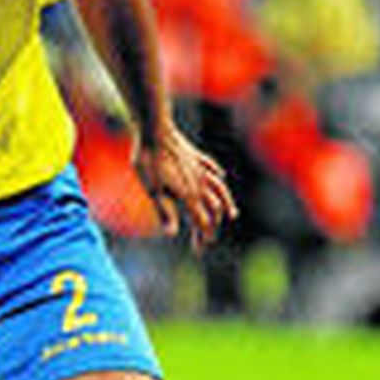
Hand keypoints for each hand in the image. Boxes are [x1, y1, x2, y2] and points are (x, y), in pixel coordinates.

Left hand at [134, 126, 237, 252]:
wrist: (154, 130)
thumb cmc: (149, 161)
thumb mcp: (152, 189)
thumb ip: (165, 211)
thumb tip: (171, 234)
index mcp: (190, 193)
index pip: (202, 220)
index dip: (202, 237)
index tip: (200, 250)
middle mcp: (200, 182)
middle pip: (213, 208)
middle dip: (212, 227)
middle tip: (207, 240)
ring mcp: (200, 168)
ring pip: (219, 188)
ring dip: (225, 203)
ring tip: (230, 214)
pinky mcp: (196, 156)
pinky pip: (212, 169)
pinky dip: (218, 178)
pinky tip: (219, 177)